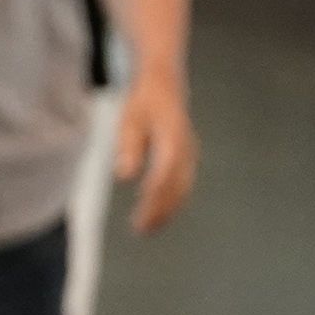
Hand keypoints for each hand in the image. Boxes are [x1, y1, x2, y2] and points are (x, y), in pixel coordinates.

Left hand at [114, 65, 196, 233]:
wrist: (164, 83)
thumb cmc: (143, 102)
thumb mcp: (129, 120)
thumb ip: (128, 147)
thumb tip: (124, 174)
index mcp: (173, 140)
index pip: (164, 175)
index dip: (154, 197)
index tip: (141, 214)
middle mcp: (187, 149)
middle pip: (175, 186)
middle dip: (159, 210)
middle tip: (140, 230)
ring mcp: (190, 153)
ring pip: (181, 188)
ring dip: (166, 209)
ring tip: (147, 228)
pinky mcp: (187, 157)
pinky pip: (182, 183)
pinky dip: (171, 200)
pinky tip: (156, 212)